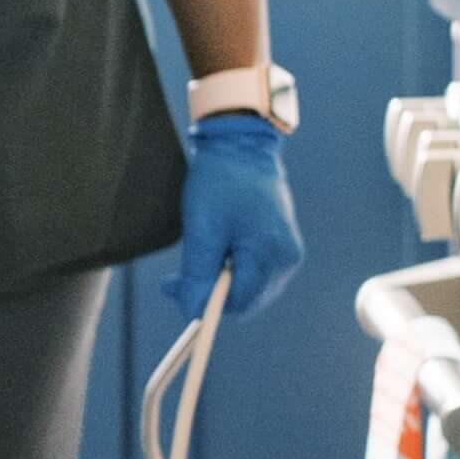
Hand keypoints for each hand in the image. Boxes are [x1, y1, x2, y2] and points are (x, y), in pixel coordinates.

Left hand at [164, 109, 301, 321]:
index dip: (205, 303)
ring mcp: (286, 252)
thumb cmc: (222, 181)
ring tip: (198, 254)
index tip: (173, 286)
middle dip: (210, 294)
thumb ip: (199, 276)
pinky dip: (229, 270)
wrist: (241, 144)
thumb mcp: (202, 229)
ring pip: (247, 288)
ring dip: (218, 282)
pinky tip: (214, 250)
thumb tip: (194, 314)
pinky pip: (252, 273)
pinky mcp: (280, 246)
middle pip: (245, 300)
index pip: (238, 303)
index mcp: (271, 255)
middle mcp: (286, 259)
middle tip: (176, 277)